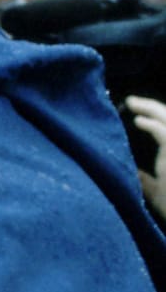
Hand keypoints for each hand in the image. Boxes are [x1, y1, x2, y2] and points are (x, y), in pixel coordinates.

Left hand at [126, 95, 165, 217]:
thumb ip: (144, 180)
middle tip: (130, 101)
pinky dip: (152, 126)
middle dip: (150, 107)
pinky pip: (165, 135)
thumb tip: (129, 171)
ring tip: (131, 103)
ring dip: (151, 109)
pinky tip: (138, 122)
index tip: (134, 112)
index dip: (152, 116)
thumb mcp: (155, 191)